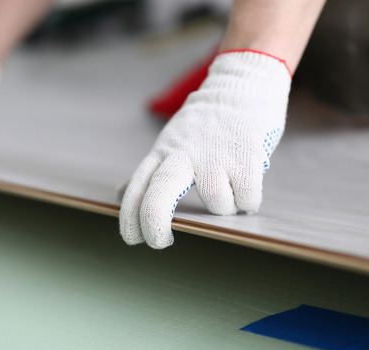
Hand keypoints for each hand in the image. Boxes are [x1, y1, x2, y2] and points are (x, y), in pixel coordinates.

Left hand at [120, 50, 291, 248]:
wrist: (241, 86)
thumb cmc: (206, 125)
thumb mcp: (169, 142)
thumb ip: (148, 171)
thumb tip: (119, 194)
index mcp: (163, 153)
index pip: (136, 190)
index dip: (129, 220)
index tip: (133, 239)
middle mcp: (184, 154)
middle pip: (159, 198)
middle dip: (155, 227)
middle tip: (161, 243)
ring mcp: (215, 155)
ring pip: (217, 204)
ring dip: (226, 207)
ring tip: (231, 190)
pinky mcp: (246, 156)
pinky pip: (247, 199)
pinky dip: (249, 201)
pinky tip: (247, 185)